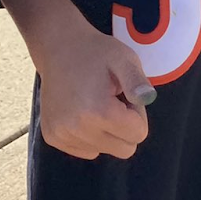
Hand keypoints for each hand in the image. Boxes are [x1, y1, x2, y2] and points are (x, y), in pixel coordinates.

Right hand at [35, 19, 153, 160]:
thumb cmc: (96, 53)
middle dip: (124, 127)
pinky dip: (90, 136)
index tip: (124, 94)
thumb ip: (138, 80)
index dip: (137, 113)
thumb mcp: (124, 58)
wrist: (59, 48)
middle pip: (124, 149)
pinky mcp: (52, 137)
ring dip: (106, 131)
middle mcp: (77, 128)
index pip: (139, 134)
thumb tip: (147, 98)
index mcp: (98, 110)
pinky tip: (82, 111)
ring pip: (104, 150)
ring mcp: (62, 135)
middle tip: (113, 100)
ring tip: (96, 102)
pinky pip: (86, 151)